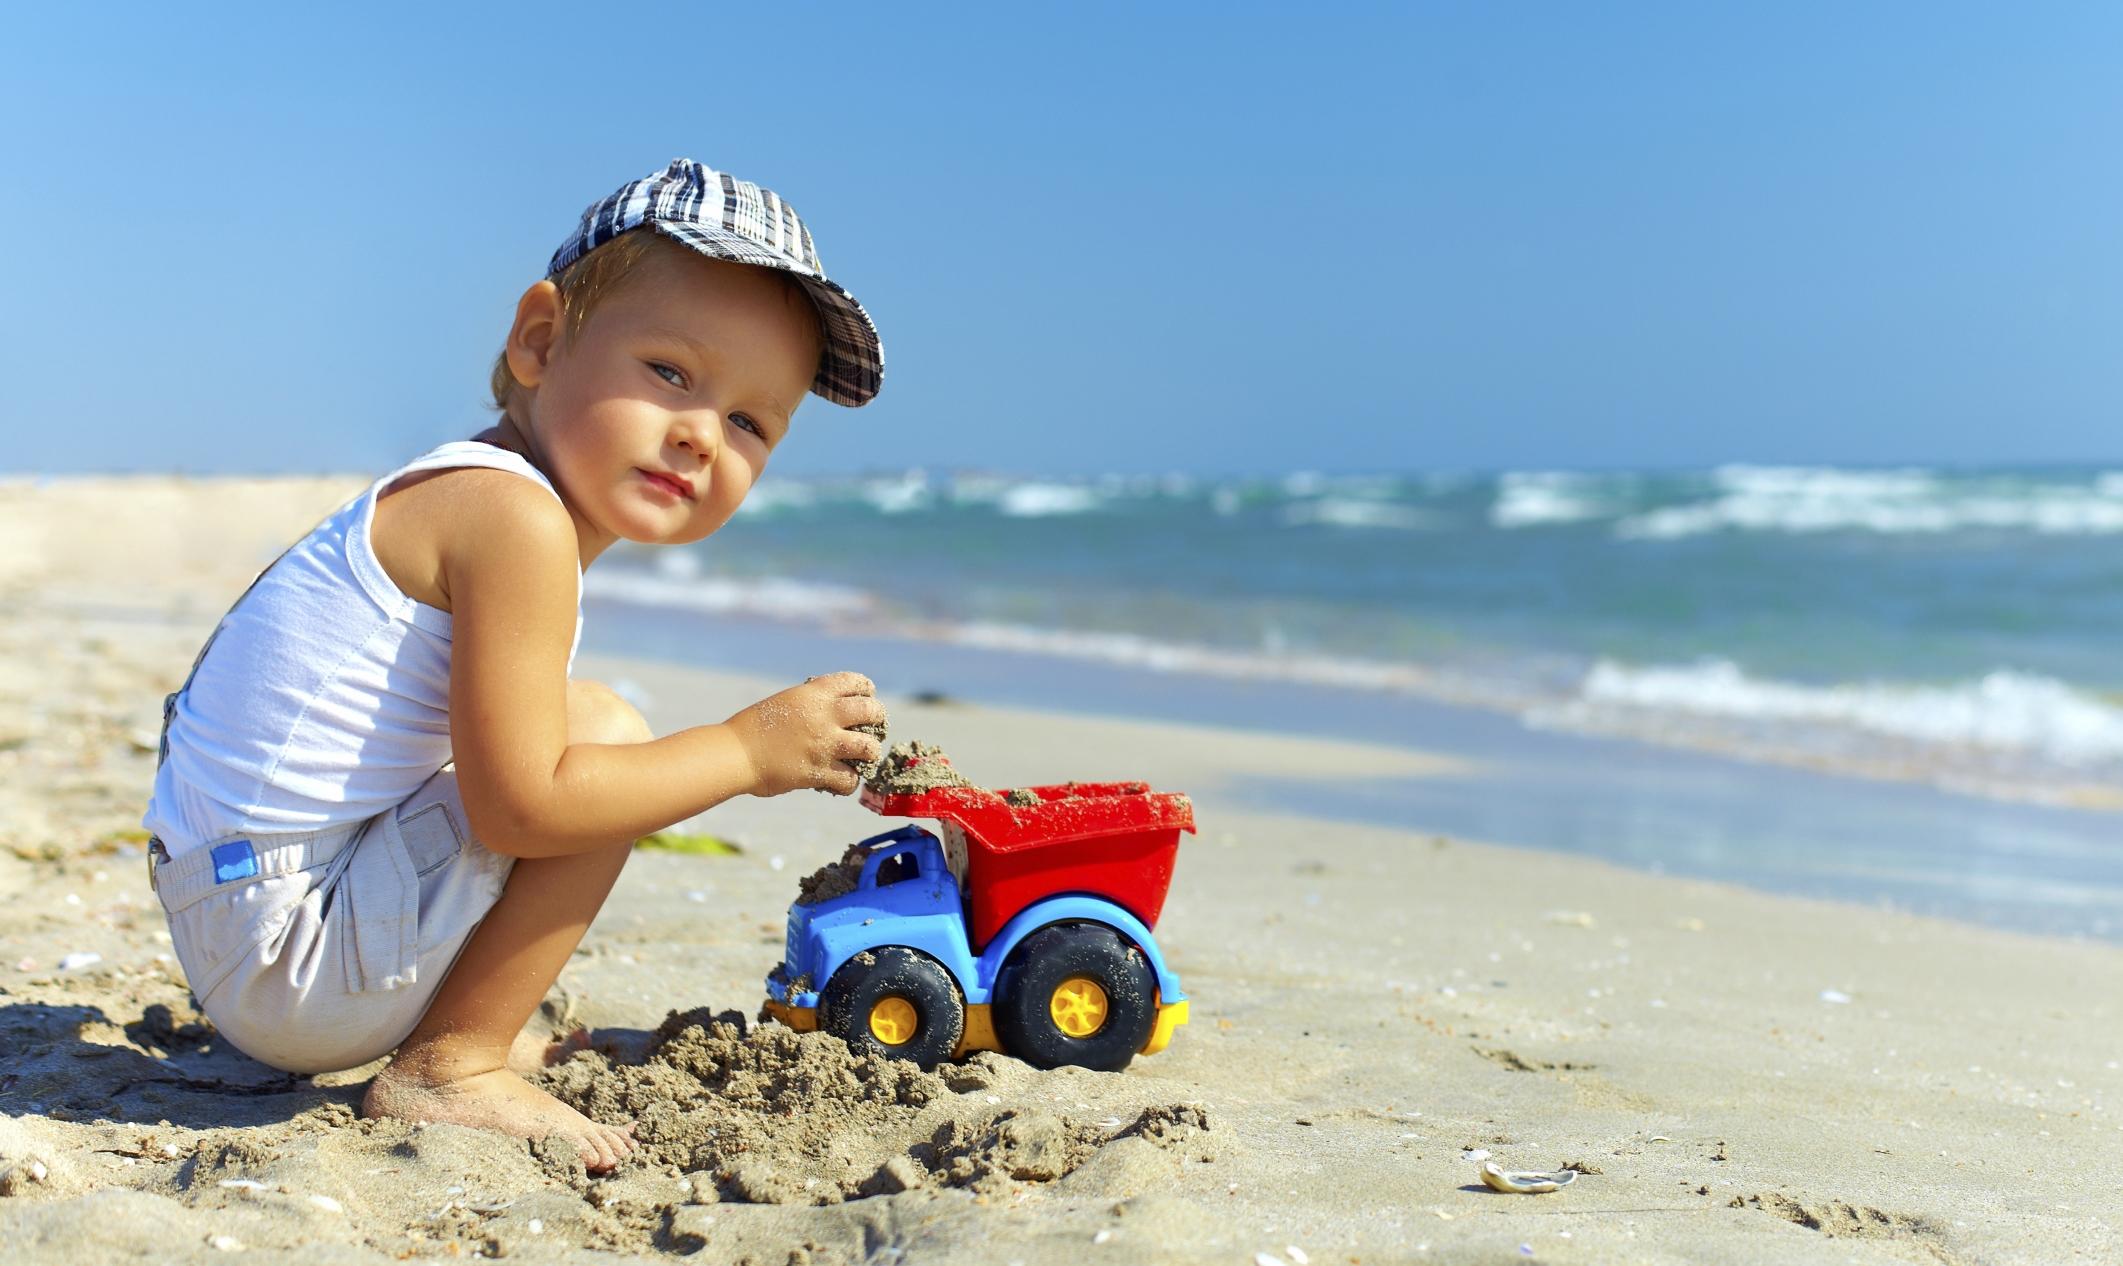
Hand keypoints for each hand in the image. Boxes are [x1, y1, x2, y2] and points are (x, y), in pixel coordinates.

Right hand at [726, 672, 885, 796]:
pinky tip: (841, 782)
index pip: (855, 682)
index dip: (866, 690)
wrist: (735, 753)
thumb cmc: (753, 729)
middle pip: (871, 711)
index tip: (866, 698)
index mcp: (814, 693)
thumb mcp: (784, 703)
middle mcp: (824, 714)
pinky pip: (850, 780)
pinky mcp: (819, 771)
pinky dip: (849, 783)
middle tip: (873, 728)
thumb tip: (830, 715)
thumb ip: (810, 705)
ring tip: (863, 757)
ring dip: (870, 753)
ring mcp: (824, 744)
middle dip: (877, 719)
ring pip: (869, 747)